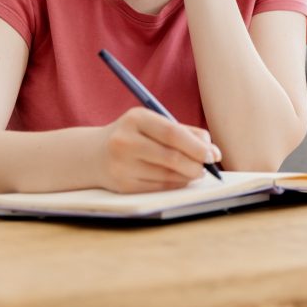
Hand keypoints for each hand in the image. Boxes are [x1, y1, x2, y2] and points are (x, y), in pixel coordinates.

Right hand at [93, 107, 221, 192]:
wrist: (93, 154)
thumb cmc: (134, 135)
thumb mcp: (152, 123)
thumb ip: (183, 131)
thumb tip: (211, 149)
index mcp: (135, 119)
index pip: (172, 133)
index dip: (196, 146)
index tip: (213, 154)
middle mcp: (124, 142)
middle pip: (170, 157)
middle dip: (196, 164)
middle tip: (208, 167)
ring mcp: (121, 165)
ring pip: (166, 175)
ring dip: (188, 176)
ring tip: (196, 172)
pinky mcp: (122, 185)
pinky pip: (157, 187)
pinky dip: (175, 184)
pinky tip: (181, 179)